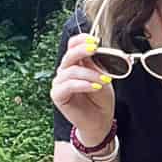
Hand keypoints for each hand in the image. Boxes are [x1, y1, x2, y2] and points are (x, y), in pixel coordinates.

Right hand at [50, 30, 115, 147]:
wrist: (99, 121)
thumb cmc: (101, 100)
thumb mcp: (103, 77)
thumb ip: (97, 65)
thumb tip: (96, 52)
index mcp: (76, 63)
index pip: (73, 45)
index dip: (82, 40)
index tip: (95, 40)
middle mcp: (65, 71)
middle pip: (69, 54)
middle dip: (83, 50)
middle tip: (95, 50)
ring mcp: (60, 83)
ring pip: (72, 71)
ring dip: (90, 74)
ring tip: (104, 80)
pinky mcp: (57, 95)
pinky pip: (68, 85)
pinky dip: (82, 84)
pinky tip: (94, 86)